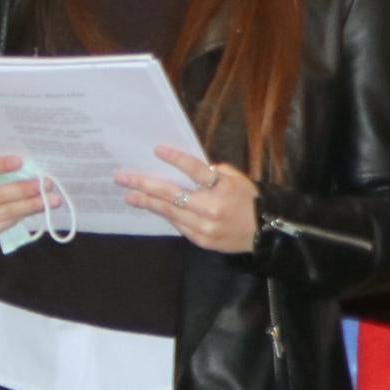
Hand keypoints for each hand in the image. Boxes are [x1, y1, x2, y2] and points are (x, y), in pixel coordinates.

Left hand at [120, 147, 259, 254]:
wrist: (267, 234)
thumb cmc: (251, 201)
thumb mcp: (239, 180)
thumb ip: (216, 173)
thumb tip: (190, 170)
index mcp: (222, 188)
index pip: (195, 170)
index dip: (175, 159)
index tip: (156, 150)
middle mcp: (210, 207)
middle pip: (171, 193)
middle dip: (144, 184)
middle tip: (122, 178)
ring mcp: (203, 226)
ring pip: (169, 211)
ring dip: (147, 202)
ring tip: (129, 196)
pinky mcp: (201, 239)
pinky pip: (177, 225)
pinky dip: (165, 214)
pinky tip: (153, 208)